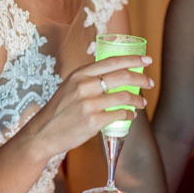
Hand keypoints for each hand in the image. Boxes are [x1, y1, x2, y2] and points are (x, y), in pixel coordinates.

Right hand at [21, 55, 153, 160]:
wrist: (43, 132)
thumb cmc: (59, 110)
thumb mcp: (69, 87)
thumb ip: (89, 80)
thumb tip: (116, 76)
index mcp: (79, 74)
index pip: (111, 62)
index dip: (132, 60)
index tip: (146, 60)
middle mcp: (84, 86)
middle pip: (122, 77)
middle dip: (141, 79)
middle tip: (149, 83)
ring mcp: (89, 104)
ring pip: (124, 97)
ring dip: (137, 100)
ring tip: (141, 103)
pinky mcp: (93, 121)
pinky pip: (120, 115)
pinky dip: (129, 115)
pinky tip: (131, 116)